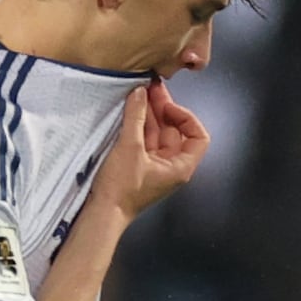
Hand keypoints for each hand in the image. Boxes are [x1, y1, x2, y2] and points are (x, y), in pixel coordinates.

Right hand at [93, 76, 211, 219]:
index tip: (167, 107)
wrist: (102, 212)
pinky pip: (144, 140)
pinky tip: (132, 110)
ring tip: (139, 93)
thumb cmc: (122, 187)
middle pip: (174, 131)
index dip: (186, 118)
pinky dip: (139, 125)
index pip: (198, 137)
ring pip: (157, 134)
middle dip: (163, 109)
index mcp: (181, 166)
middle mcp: (172, 165)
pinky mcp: (140, 165)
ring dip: (149, 114)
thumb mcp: (130, 147)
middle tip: (150, 88)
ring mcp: (155, 165)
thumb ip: (136, 117)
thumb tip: (140, 92)